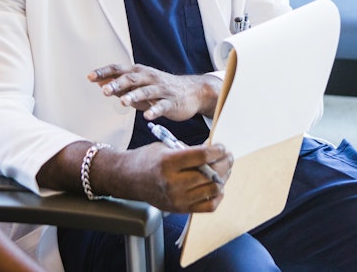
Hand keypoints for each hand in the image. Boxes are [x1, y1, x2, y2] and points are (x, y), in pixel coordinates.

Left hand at [88, 63, 221, 119]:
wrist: (192, 92)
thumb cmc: (160, 89)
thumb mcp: (139, 85)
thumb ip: (120, 85)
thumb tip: (99, 82)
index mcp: (139, 73)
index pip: (119, 69)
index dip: (104, 72)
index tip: (90, 77)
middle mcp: (149, 78)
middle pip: (131, 79)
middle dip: (118, 84)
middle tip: (104, 91)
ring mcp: (161, 90)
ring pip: (146, 91)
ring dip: (134, 96)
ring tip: (124, 102)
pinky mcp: (171, 102)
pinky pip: (162, 106)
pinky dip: (155, 111)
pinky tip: (147, 117)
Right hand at [105, 142, 233, 212]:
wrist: (128, 179)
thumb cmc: (146, 160)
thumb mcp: (165, 147)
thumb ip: (188, 151)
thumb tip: (213, 151)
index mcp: (168, 163)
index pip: (201, 156)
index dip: (217, 151)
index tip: (222, 147)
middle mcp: (173, 182)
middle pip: (210, 174)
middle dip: (224, 164)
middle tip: (228, 157)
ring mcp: (177, 199)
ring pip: (212, 190)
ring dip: (222, 179)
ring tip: (223, 170)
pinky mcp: (180, 209)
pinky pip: (208, 206)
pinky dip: (217, 196)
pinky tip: (217, 187)